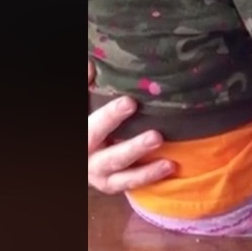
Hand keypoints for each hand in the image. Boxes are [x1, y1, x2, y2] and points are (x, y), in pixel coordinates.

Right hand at [87, 60, 175, 193]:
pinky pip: (131, 185)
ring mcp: (101, 176)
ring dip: (146, 171)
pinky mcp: (113, 185)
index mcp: (84, 136)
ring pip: (123, 176)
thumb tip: (93, 65)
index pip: (95, 127)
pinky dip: (150, 179)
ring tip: (169, 163)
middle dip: (134, 148)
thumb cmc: (87, 120)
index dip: (111, 116)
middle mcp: (90, 159)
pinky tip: (170, 168)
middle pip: (111, 156)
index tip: (131, 103)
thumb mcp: (84, 103)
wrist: (81, 152)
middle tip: (157, 137)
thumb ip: (86, 86)